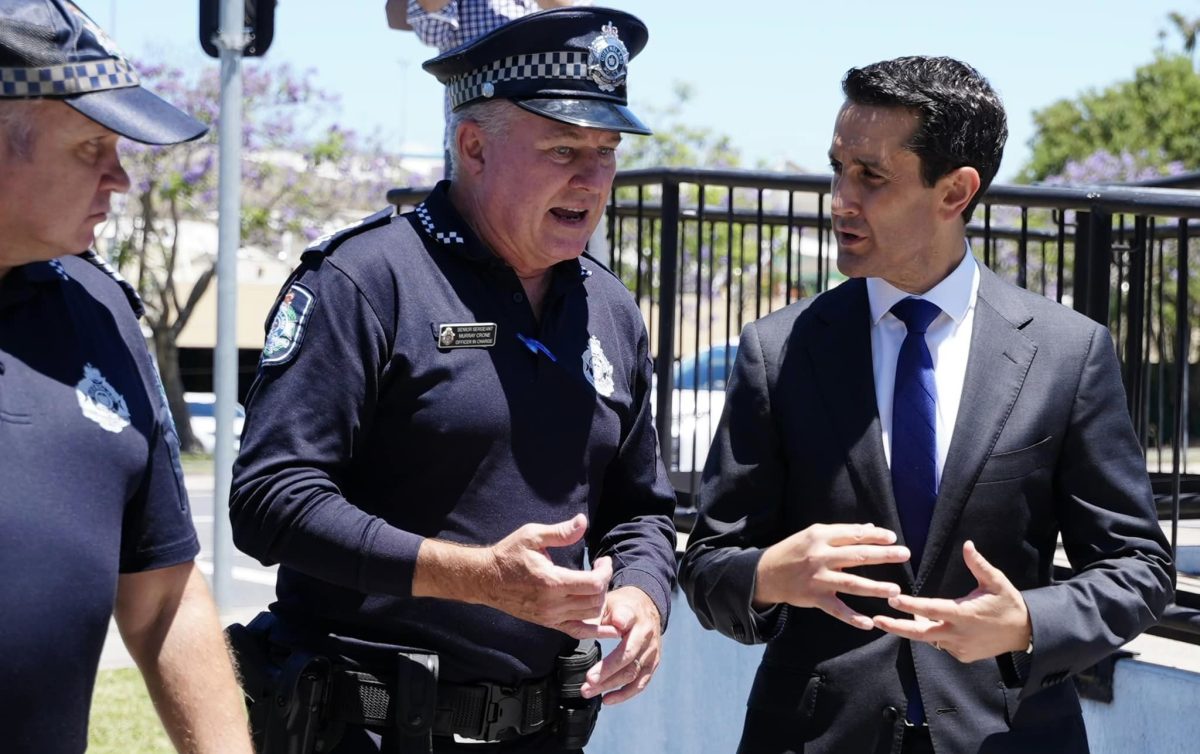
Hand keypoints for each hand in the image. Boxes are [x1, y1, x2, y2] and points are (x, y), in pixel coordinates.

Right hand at [480, 514, 620, 638]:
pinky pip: (576, 631)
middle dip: (604, 584)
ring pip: (590, 616)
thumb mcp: (532, 536)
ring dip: (600, 600)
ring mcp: (550, 616)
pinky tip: (611, 630)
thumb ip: (560, 532)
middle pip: (595, 600)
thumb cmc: (509, 555)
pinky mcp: (548, 623)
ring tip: (595, 585)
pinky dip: (596, 632)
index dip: (606, 571)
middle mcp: (553, 604)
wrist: (486, 579)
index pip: (594, 583)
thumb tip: (583, 522)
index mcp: (552, 581)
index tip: (603, 560)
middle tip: (600, 570)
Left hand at [579, 586, 661, 704]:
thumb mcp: (608, 601)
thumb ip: (598, 613)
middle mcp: (645, 633)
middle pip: (628, 655)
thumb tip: (586, 626)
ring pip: (632, 672)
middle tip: (588, 681)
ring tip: (589, 691)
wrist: (646, 606)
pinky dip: (624, 693)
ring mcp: (651, 650)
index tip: (615, 625)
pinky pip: (640, 683)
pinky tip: (608, 699)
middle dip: (607, 670)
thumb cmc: (622, 606)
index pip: (626, 618)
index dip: (621, 621)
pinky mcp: (653, 663)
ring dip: (610, 685)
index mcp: (633, 614)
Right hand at [753, 523, 908, 629]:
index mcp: (820, 536)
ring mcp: (818, 578)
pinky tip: (869, 623)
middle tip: (905, 554)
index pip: (853, 534)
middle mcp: (820, 556)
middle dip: (883, 555)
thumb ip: (841, 533)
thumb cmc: (793, 551)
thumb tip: (869, 528)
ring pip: (852, 583)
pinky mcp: (815, 598)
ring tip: (895, 590)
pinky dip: (852, 618)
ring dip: (875, 587)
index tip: (893, 538)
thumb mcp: (812, 535)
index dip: (875, 535)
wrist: (765, 573)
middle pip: (857, 555)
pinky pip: (837, 610)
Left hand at [872, 540, 1031, 661]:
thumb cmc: (1008, 603)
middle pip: (920, 634)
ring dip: (918, 628)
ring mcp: (960, 648)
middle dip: (896, 627)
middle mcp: (958, 634)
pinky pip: (943, 645)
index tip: (891, 599)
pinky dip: (937, 635)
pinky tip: (939, 625)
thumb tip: (967, 545)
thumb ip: (978, 565)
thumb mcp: (996, 581)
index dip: (910, 606)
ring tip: (907, 615)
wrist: (1025, 633)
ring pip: (931, 639)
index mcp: (963, 614)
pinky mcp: (963, 656)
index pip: (930, 610)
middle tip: (877, 620)